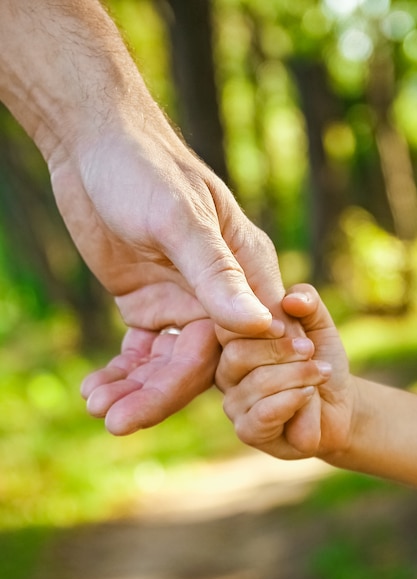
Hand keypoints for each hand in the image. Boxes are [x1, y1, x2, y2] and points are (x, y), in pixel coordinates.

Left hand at [49, 127, 298, 432]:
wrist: (92, 147)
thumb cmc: (144, 168)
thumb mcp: (179, 218)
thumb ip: (217, 274)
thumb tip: (262, 327)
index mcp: (246, 268)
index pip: (254, 335)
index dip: (235, 376)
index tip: (207, 415)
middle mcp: (218, 292)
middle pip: (203, 359)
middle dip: (162, 393)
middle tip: (118, 422)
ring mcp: (180, 301)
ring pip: (168, 362)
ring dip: (134, 389)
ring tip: (98, 409)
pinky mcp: (146, 304)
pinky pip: (140, 351)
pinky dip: (120, 373)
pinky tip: (94, 391)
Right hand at [216, 284, 353, 459]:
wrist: (340, 404)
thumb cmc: (319, 359)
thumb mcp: (318, 322)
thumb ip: (307, 300)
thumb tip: (291, 300)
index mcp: (233, 342)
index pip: (225, 326)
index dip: (258, 323)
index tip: (287, 326)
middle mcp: (225, 372)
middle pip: (237, 354)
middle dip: (281, 350)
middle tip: (309, 350)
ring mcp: (234, 403)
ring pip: (256, 383)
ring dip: (297, 375)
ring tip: (320, 373)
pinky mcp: (248, 431)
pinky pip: (263, 414)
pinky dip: (293, 400)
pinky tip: (308, 395)